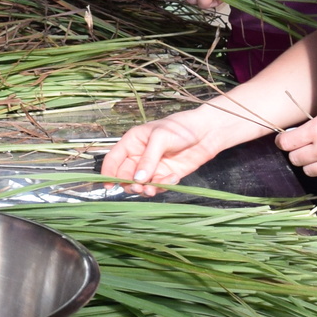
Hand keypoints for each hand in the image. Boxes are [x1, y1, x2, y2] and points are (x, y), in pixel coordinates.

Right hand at [100, 106, 249, 195]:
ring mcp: (153, 167)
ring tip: (154, 189)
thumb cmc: (181, 127)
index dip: (108, 173)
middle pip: (126, 176)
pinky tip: (174, 177)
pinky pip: (158, 186)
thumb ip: (148, 159)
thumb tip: (137, 179)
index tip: (108, 186)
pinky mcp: (166, 176)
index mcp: (132, 142)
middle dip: (130, 184)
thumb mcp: (161, 138)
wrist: (207, 132)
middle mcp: (140, 156)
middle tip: (139, 188)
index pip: (113, 159)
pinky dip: (164, 186)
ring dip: (146, 189)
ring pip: (141, 184)